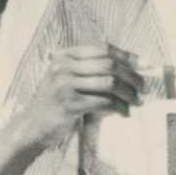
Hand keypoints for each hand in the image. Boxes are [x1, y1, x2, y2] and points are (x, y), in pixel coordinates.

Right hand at [22, 45, 146, 146]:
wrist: (32, 125)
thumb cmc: (55, 102)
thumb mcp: (65, 78)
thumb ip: (88, 68)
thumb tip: (128, 65)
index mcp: (64, 56)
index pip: (101, 48)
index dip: (124, 55)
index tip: (140, 64)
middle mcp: (63, 67)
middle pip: (109, 64)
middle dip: (131, 75)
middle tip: (143, 87)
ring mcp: (65, 85)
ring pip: (109, 83)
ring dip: (128, 93)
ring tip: (136, 101)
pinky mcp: (70, 104)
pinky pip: (104, 102)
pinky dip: (119, 108)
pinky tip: (124, 113)